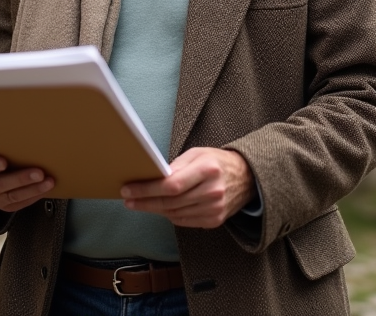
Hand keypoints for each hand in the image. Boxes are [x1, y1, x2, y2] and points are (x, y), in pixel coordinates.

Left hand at [120, 147, 255, 228]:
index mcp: (208, 170)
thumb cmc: (217, 162)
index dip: (147, 190)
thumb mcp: (198, 154)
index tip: (128, 190)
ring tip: (139, 203)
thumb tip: (153, 178)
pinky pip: (184, 221)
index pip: (171, 185)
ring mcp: (215, 209)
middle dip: (144, 201)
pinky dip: (169, 215)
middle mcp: (213, 191)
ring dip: (154, 209)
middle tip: (128, 199)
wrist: (247, 178)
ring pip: (174, 214)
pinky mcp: (215, 220)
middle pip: (170, 202)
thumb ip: (176, 166)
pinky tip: (160, 208)